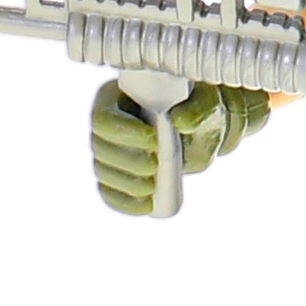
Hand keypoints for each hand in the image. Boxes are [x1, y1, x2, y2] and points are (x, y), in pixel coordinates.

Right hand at [90, 80, 268, 215]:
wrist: (204, 129)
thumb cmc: (199, 109)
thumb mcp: (204, 103)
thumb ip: (195, 109)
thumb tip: (178, 121)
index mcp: (117, 98)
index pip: (104, 117)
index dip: (123, 131)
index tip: (152, 140)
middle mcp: (108, 126)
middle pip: (101, 148)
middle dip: (127, 161)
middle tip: (154, 167)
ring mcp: (111, 153)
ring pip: (105, 172)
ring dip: (127, 184)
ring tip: (152, 188)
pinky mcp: (120, 176)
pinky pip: (111, 193)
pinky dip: (125, 203)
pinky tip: (145, 207)